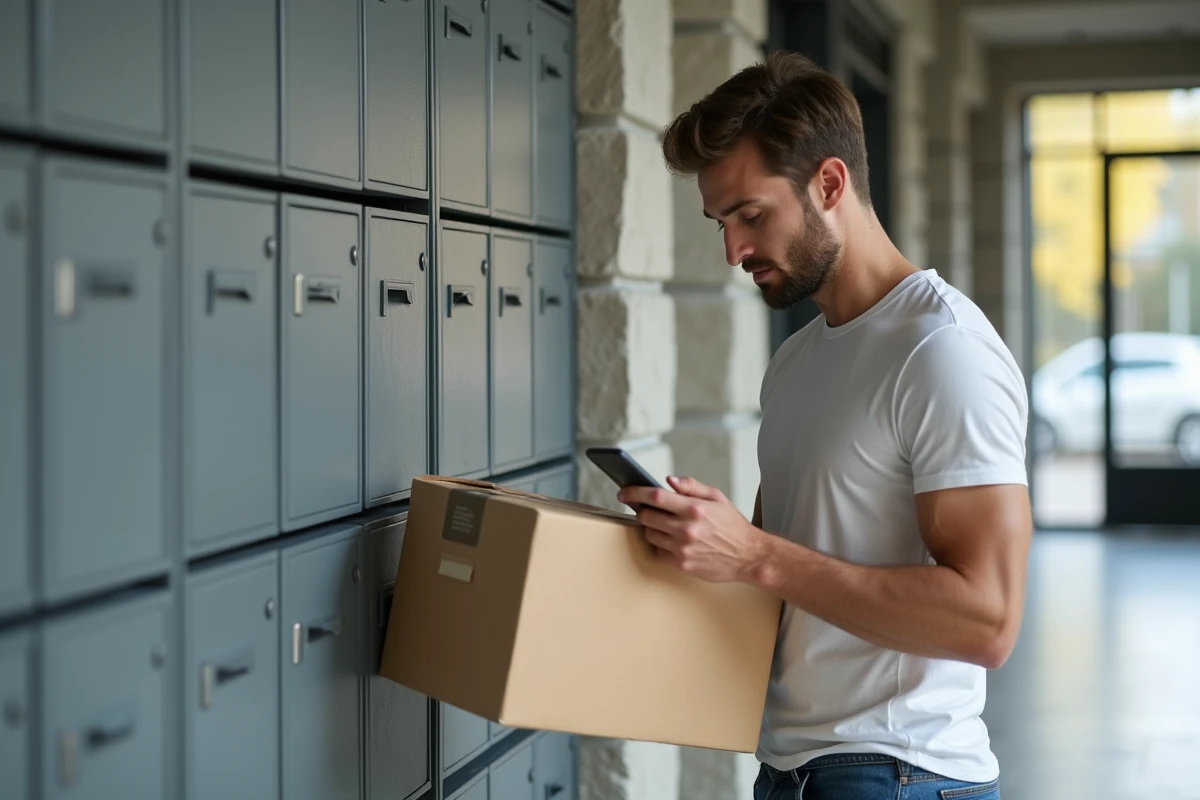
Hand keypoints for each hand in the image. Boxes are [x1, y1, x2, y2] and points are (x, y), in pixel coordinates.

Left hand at [618, 476, 767, 582]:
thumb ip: (692, 486)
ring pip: (650, 534)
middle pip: (646, 516)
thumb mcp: (717, 498)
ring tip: (665, 525)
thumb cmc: (733, 525)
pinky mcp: (682, 564)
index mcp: (694, 508)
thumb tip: (669, 480)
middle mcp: (686, 528)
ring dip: (651, 528)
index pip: (655, 496)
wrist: (748, 555)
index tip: (624, 492)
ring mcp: (683, 548)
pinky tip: (672, 541)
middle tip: (647, 509)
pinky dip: (660, 545)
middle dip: (642, 511)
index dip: (634, 493)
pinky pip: (658, 551)